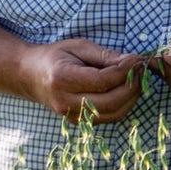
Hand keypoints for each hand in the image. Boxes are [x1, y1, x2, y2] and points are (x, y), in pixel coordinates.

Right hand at [22, 37, 145, 124]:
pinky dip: (123, 105)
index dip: (125, 71)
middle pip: (110, 102)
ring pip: (113, 114)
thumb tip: (132, 62)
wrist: (29, 75)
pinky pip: (108, 118)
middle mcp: (66, 102)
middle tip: (141, 70)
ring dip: (131, 97)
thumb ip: (105, 56)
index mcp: (62, 79)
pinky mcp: (78, 122)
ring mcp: (71, 116)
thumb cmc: (54, 56)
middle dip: (132, 86)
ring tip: (137, 79)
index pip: (103, 81)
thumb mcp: (78, 47)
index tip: (138, 60)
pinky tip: (126, 90)